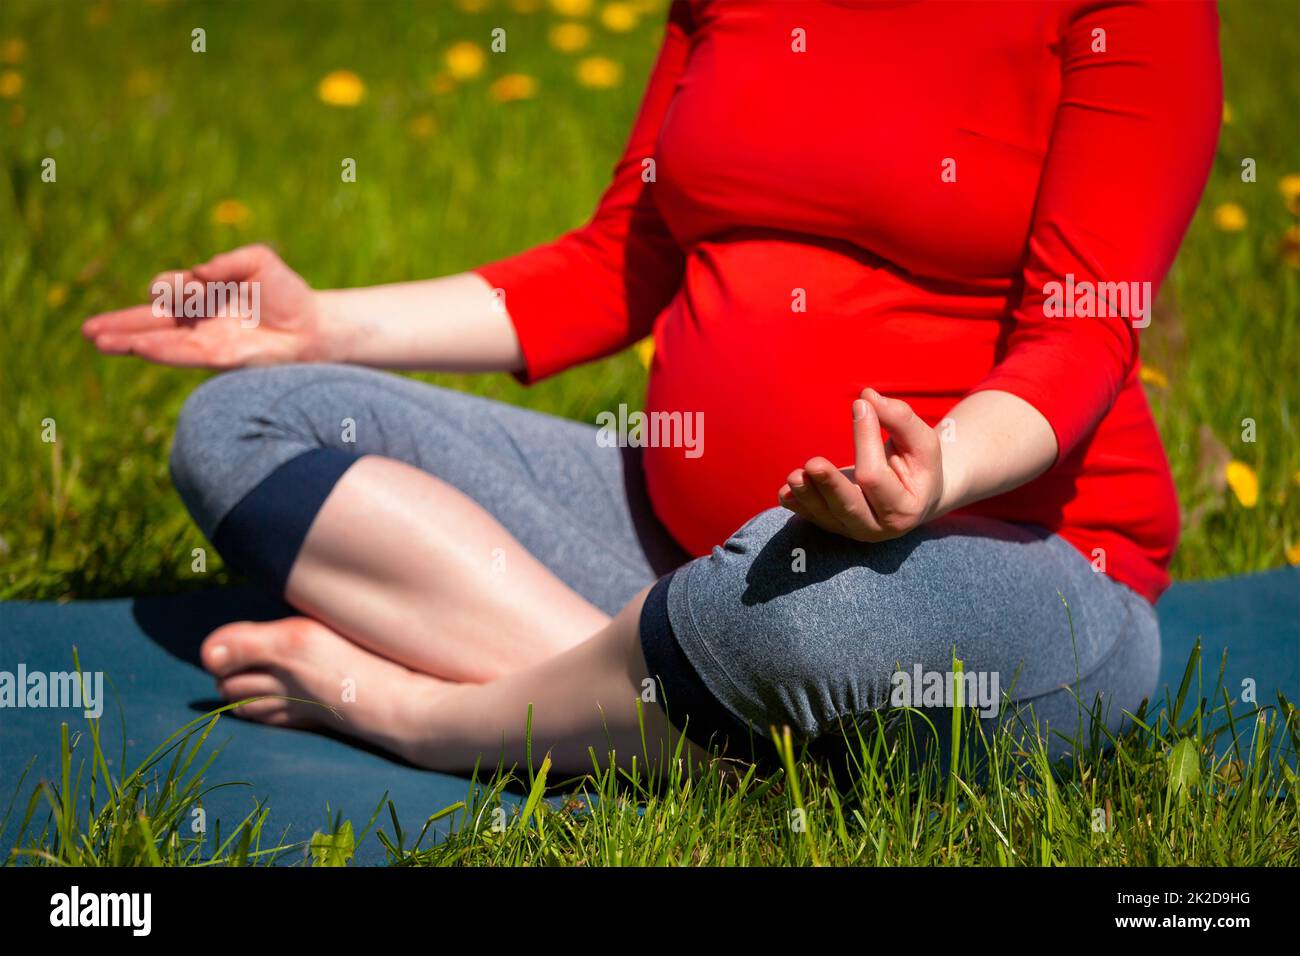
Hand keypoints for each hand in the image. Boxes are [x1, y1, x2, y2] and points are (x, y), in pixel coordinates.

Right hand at [82, 244, 331, 367]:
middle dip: (121, 324)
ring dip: (129, 341)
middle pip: (151, 321)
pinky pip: (184, 354)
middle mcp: (198, 320)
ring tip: (98, 341)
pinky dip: (161, 350)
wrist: (313, 326)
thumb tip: (200, 273)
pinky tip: (138, 347)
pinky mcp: (220, 357)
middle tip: (88, 330)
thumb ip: (228, 262)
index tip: (192, 283)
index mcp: (202, 294)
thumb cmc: (287, 293)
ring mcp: (206, 340)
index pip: (169, 290)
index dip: (171, 286)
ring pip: (160, 341)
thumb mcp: (259, 262)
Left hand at [777, 388, 946, 542]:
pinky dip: (797, 505)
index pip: (875, 476)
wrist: (915, 495)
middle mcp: (877, 527)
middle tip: (813, 464)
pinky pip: (811, 518)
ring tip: (794, 476)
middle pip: (848, 506)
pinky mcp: (834, 525)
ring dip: (807, 495)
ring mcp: (852, 530)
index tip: (860, 405)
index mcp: (904, 508)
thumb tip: (867, 397)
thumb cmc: (918, 463)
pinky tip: (785, 493)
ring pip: (825, 515)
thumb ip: (899, 419)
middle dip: (830, 485)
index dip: (865, 439)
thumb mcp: (920, 441)